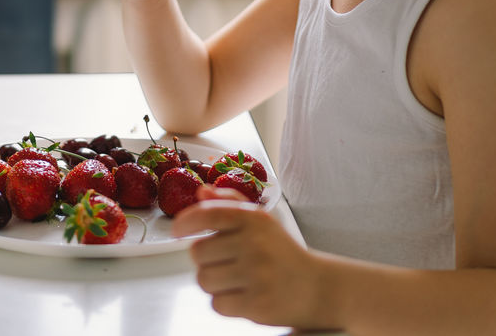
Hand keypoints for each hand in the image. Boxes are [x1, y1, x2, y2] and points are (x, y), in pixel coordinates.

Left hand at [172, 187, 332, 328]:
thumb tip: (201, 192)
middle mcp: (254, 244)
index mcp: (254, 220)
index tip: (177, 230)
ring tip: (236, 280)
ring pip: (204, 280)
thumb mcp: (262, 222)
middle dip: (206, 260)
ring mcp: (255, 274)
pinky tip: (243, 296)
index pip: (208, 214)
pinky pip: (216, 304)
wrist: (319, 288)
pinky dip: (225, 303)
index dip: (186, 221)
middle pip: (198, 253)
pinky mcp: (256, 303)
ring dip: (214, 283)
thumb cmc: (284, 254)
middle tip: (226, 262)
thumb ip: (230, 204)